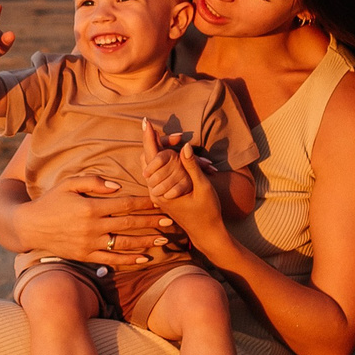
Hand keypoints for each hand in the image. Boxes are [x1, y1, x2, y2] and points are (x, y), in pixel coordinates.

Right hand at [11, 173, 181, 264]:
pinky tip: (144, 259)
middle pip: (128, 224)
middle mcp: (92, 227)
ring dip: (145, 242)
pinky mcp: (86, 256)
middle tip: (171, 220)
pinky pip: (111, 259)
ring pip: (123, 244)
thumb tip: (117, 186)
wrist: (30, 227)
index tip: (160, 200)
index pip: (123, 204)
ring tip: (163, 240)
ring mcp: (89, 244)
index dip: (143, 202)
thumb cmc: (51, 201)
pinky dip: (129, 260)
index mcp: (90, 207)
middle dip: (151, 222)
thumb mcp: (68, 184)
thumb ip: (93, 182)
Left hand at [140, 120, 225, 242]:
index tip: (145, 122)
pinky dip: (164, 161)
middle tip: (173, 133)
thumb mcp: (203, 188)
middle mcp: (154, 191)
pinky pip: (157, 173)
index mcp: (162, 189)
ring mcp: (156, 194)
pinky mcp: (161, 195)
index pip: (152, 158)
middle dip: (159, 142)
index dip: (150, 138)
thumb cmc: (208, 212)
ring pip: (151, 165)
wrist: (206, 232)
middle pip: (148, 159)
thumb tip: (185, 146)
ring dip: (162, 151)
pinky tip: (170, 151)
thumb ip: (193, 166)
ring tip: (175, 139)